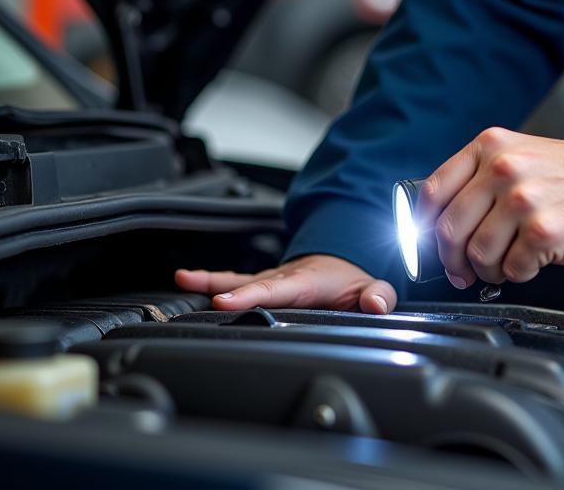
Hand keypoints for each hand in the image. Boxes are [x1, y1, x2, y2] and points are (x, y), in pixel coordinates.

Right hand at [175, 253, 396, 312]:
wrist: (340, 260)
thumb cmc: (350, 279)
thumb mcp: (372, 286)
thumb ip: (379, 295)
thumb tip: (378, 304)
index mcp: (306, 280)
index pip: (278, 289)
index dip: (252, 296)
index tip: (227, 302)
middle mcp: (283, 277)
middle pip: (253, 286)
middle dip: (232, 294)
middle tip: (210, 302)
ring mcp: (269, 280)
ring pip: (238, 279)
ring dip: (211, 280)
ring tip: (184, 278)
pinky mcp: (261, 284)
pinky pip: (233, 281)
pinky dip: (209, 280)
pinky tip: (185, 279)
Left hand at [419, 127, 563, 287]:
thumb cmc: (563, 176)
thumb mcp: (514, 156)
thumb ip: (476, 180)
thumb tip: (437, 226)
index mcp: (488, 147)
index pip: (433, 191)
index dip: (423, 226)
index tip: (426, 244)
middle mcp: (502, 169)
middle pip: (449, 229)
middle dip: (452, 260)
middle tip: (461, 271)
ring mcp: (523, 199)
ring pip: (478, 254)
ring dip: (487, 270)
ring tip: (504, 264)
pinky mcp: (544, 231)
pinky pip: (511, 269)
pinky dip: (517, 274)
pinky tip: (530, 261)